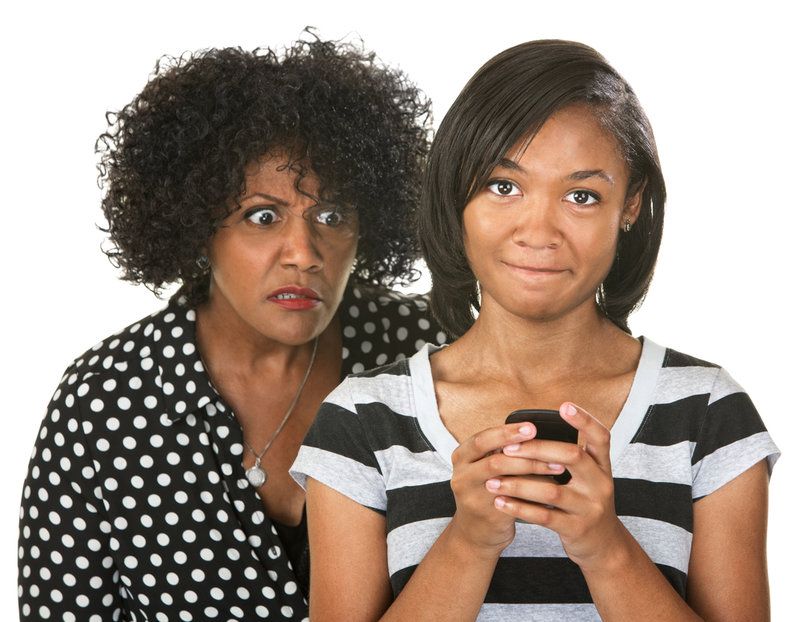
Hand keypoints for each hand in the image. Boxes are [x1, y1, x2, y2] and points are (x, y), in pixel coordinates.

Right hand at [448, 421, 566, 557]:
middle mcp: (462, 475)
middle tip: (550, 447)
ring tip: (557, 465)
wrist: (475, 531)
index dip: (507, 432)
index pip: (483, 439)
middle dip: (523, 451)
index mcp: (462, 456)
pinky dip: (533, 491)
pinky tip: (552, 486)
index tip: (531, 427)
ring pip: (504, 480)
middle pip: (493, 459)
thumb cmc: (486, 489)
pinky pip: (513, 500)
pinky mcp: (487, 514)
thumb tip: (536, 432)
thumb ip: (500, 450)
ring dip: (532, 470)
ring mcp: (472, 497)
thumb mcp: (484, 466)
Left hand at [488, 402, 625, 570]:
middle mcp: (601, 484)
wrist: (604, 546)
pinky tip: (500, 502)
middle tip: (507, 448)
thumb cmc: (586, 503)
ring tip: (492, 481)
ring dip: (518, 484)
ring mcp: (590, 508)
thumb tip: (530, 431)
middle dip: (536, 449)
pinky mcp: (577, 529)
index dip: (584, 420)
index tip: (564, 406)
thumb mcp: (589, 478)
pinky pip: (544, 516)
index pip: (601, 437)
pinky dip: (519, 508)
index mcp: (602, 467)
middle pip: (571, 456)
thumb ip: (570, 457)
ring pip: (551, 490)